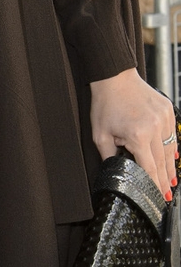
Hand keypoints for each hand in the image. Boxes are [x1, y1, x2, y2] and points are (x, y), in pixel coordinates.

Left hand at [90, 68, 176, 198]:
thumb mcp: (100, 134)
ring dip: (170, 165)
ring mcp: (163, 118)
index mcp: (138, 136)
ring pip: (170, 149)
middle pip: (163, 162)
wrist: (114, 76)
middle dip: (164, 179)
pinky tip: (172, 156)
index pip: (150, 169)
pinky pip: (172, 133)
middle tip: (166, 193)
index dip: (154, 185)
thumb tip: (114, 170)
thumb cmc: (105, 102)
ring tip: (170, 180)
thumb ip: (108, 156)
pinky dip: (171, 145)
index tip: (159, 197)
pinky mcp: (168, 110)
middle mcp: (154, 128)